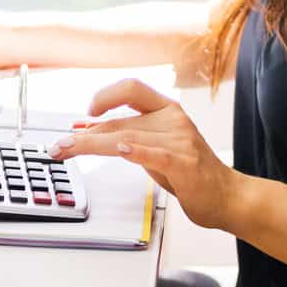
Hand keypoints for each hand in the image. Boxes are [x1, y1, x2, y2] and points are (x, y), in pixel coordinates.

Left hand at [48, 79, 235, 228]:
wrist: (227, 198)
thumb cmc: (191, 172)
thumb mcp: (157, 148)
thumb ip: (128, 136)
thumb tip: (88, 131)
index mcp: (168, 109)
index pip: (132, 88)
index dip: (106, 95)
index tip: (86, 111)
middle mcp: (174, 119)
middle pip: (121, 121)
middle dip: (85, 135)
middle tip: (59, 146)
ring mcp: (180, 140)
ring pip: (127, 137)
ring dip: (92, 145)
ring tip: (69, 150)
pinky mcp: (184, 163)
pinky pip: (155, 154)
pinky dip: (136, 151)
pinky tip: (120, 150)